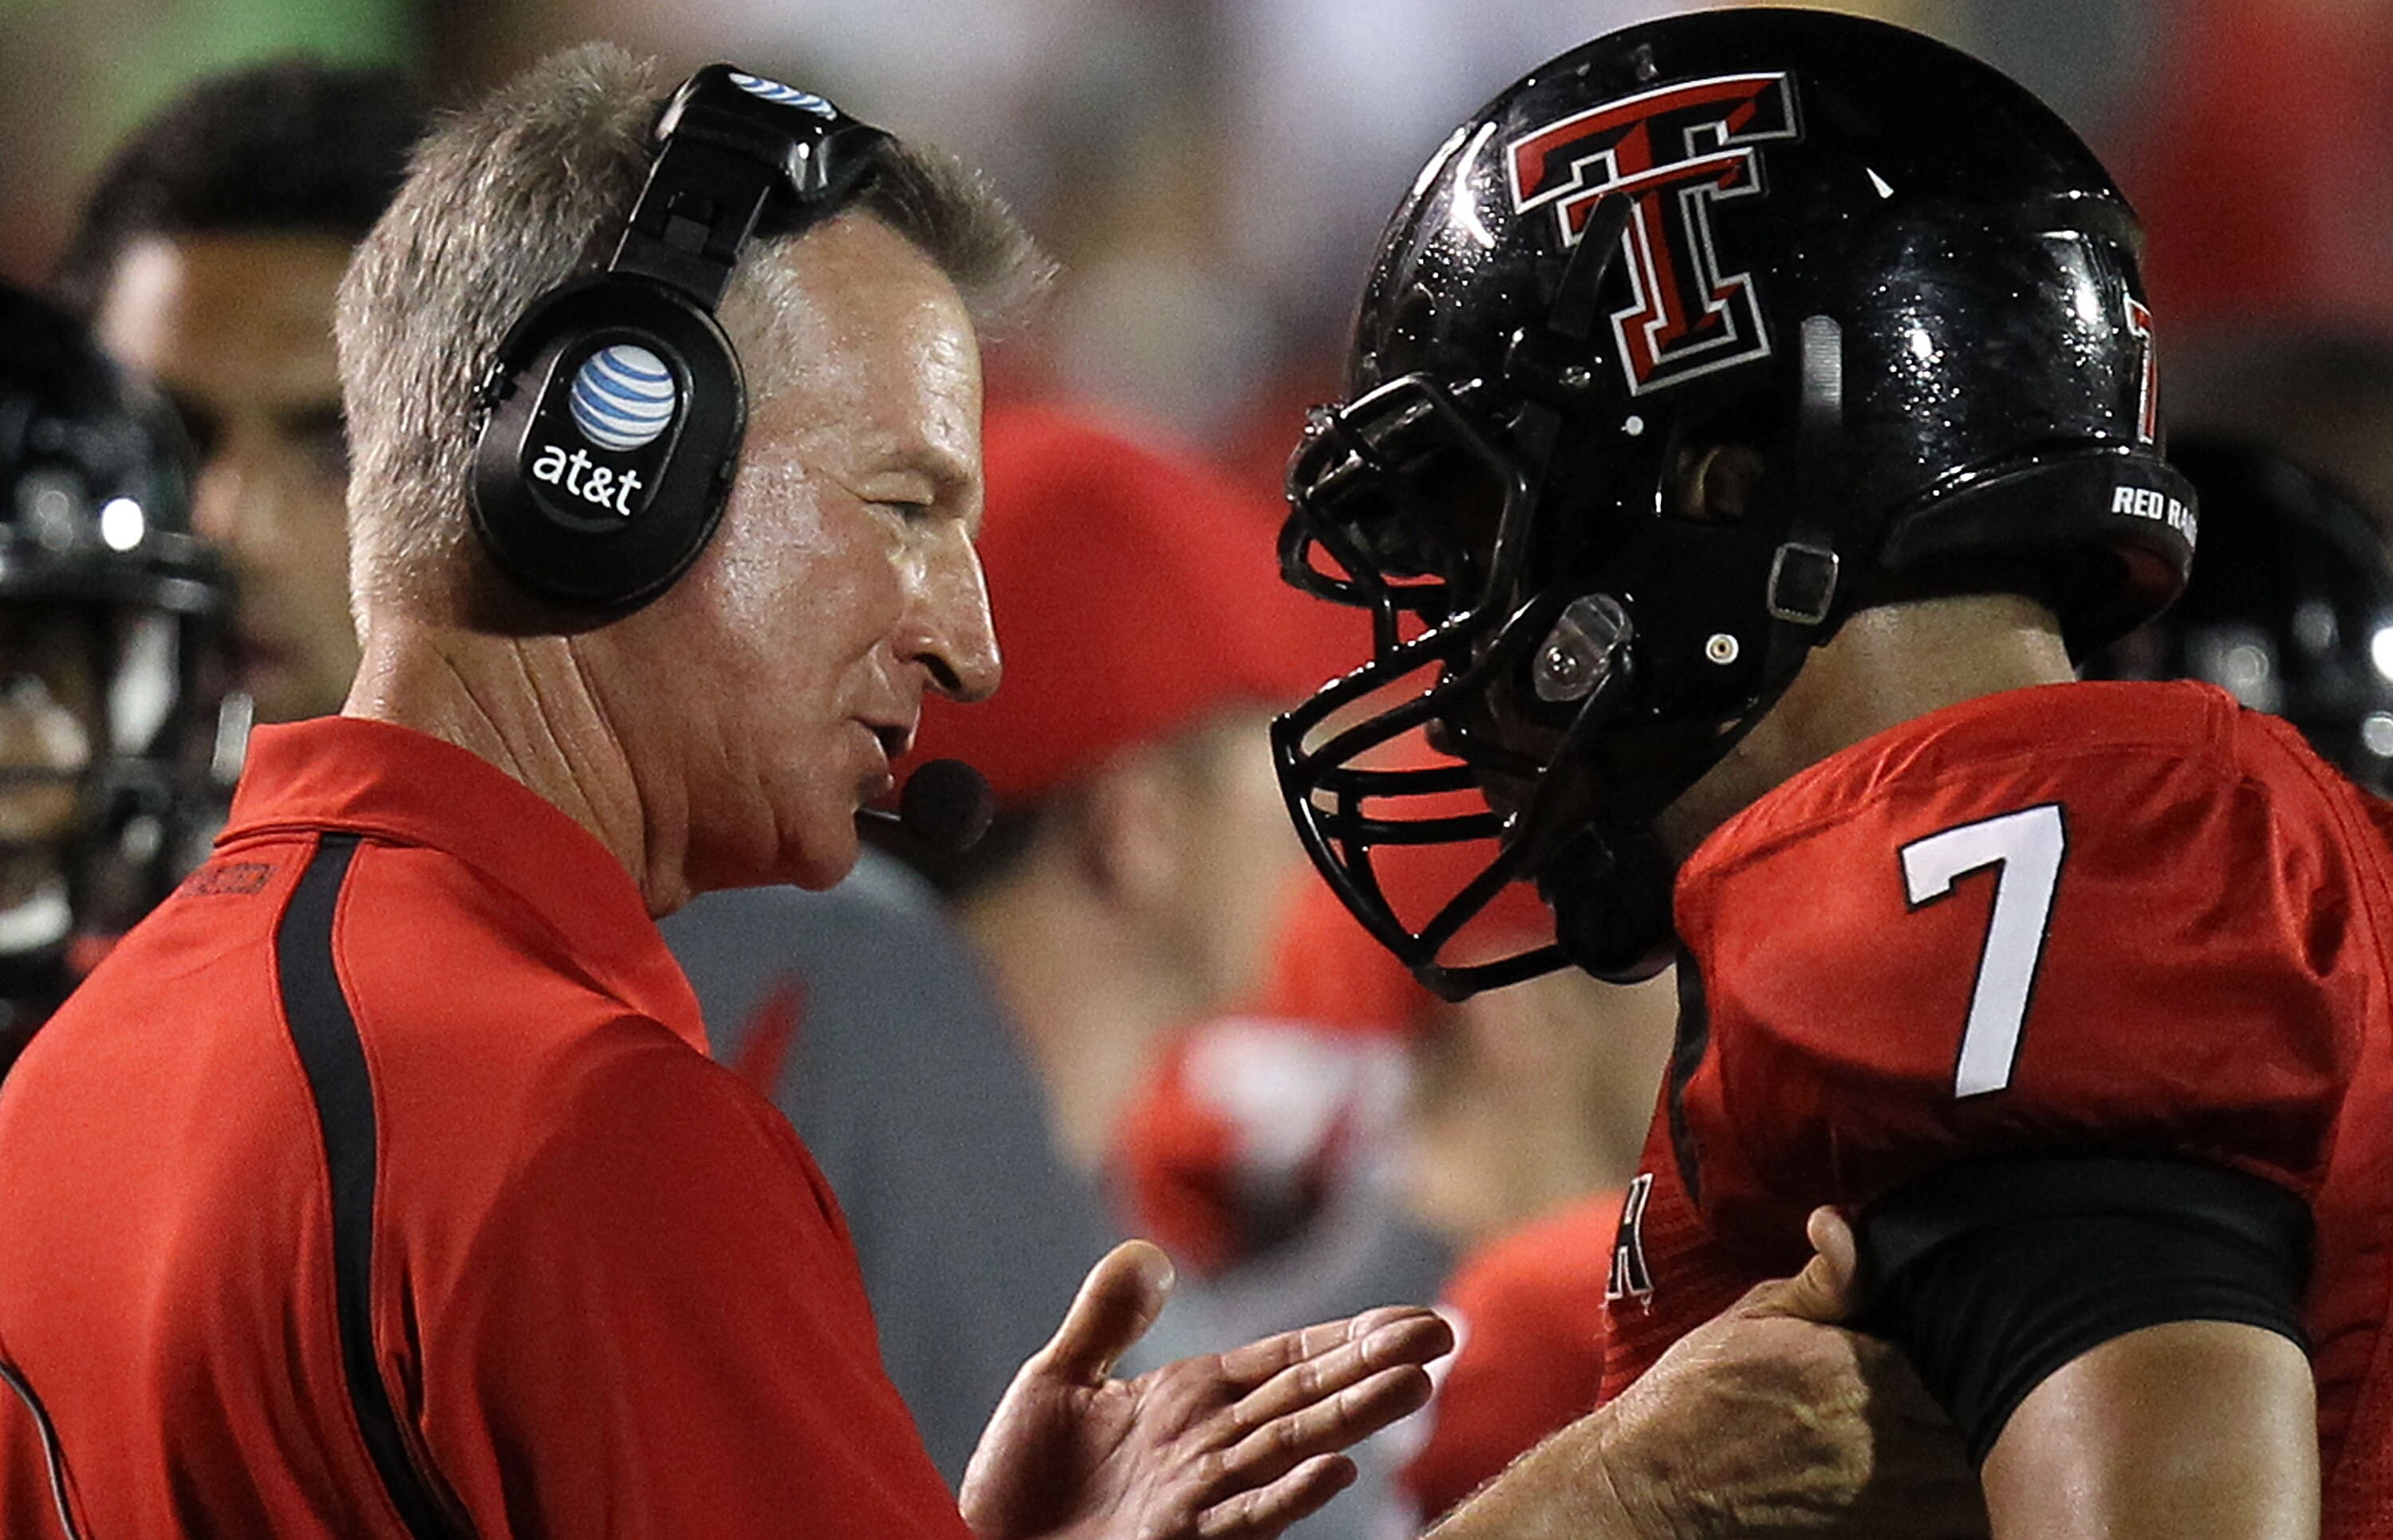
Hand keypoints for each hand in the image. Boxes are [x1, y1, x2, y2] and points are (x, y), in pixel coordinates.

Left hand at [961, 1239, 1453, 1539]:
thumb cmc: (1021, 1482)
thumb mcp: (1058, 1379)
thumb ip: (1107, 1318)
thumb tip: (1149, 1254)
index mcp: (1192, 1399)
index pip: (1288, 1360)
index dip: (1349, 1337)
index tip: (1412, 1319)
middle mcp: (1210, 1443)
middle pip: (1307, 1394)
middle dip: (1373, 1365)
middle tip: (1444, 1333)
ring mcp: (1200, 1494)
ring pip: (1291, 1446)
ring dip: (1352, 1417)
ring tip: (1413, 1384)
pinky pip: (1244, 1516)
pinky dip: (1289, 1493)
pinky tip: (1336, 1470)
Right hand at [1434, 1209, 1986, 1539]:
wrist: (1652, 1489)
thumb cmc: (1695, 1398)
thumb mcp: (1750, 1318)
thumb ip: (1820, 1282)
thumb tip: (1845, 1223)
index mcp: (1855, 1369)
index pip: (1959, 1348)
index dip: (1978, 1340)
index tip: (1991, 1326)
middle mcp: (1881, 1437)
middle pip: (1983, 1417)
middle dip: (2003, 1397)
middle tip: (2015, 1376)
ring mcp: (1886, 1500)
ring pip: (1978, 1476)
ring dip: (1994, 1453)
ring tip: (2005, 1426)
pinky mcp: (1879, 1537)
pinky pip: (1954, 1521)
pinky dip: (1966, 1502)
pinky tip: (1967, 1480)